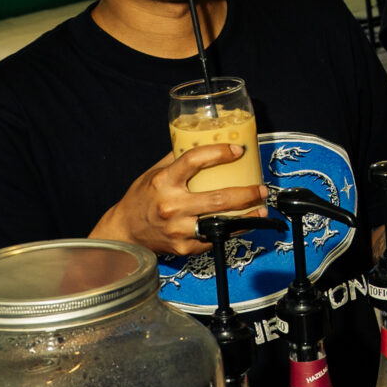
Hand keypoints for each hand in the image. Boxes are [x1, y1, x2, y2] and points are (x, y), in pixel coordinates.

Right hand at [94, 145, 267, 259]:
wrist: (125, 231)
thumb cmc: (142, 198)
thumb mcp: (154, 173)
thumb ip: (178, 158)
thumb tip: (204, 140)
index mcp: (163, 182)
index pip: (193, 161)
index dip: (219, 153)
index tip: (238, 150)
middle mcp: (171, 206)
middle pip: (217, 199)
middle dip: (246, 193)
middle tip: (262, 188)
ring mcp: (178, 229)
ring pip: (220, 223)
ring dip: (246, 217)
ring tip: (261, 209)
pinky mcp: (183, 247)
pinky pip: (214, 239)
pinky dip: (232, 231)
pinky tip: (245, 224)